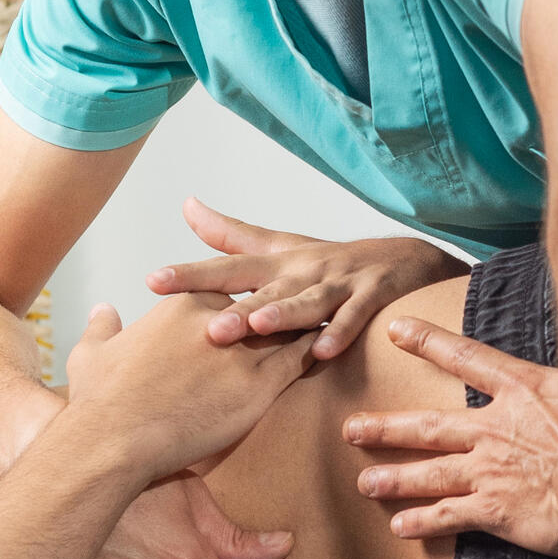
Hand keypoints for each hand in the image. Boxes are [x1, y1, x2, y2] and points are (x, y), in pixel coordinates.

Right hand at [65, 294, 314, 478]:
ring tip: (329, 319)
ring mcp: (243, 352)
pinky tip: (329, 351)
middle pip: (262, 305)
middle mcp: (219, 319)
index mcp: (185, 304)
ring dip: (306, 325)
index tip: (249, 312)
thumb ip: (102, 327)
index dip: (239, 307)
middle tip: (300, 305)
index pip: (226, 294)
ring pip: (287, 330)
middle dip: (278, 308)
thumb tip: (102, 310)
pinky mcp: (260, 387)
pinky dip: (315, 354)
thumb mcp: (92, 353)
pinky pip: (299, 363)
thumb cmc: (101, 401)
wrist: (115, 437)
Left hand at [147, 198, 465, 361]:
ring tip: (258, 327)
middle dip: (235, 308)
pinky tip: (324, 351)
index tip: (152, 282)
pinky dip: (341, 332)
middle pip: (265, 290)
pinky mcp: (373, 297)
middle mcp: (303, 270)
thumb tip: (185, 206)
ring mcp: (339, 283)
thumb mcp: (280, 246)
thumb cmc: (333, 261)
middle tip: (206, 328)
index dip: (190, 275)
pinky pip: (356, 319)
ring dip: (284, 314)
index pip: (226, 269)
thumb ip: (231, 235)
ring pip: (308, 302)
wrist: (406, 260)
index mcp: (277, 264)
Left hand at [344, 319, 557, 555]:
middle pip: (429, 426)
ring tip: (365, 482)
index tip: (396, 329)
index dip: (430, 342)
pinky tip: (399, 527)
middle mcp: (494, 430)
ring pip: (430, 473)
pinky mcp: (495, 509)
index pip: (466, 359)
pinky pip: (449, 516)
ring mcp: (490, 471)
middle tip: (351, 428)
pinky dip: (422, 522)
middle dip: (388, 426)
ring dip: (395, 478)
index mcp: (521, 392)